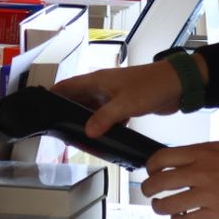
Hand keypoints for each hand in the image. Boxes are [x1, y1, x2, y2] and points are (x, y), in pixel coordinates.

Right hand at [52, 61, 182, 134]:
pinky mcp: (125, 105)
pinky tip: (101, 138)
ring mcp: (113, 96)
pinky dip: (103, 127)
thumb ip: (105, 118)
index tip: (40, 107)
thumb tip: (87, 132)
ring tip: (75, 137)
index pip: (66, 86)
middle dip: (67, 113)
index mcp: (97, 80)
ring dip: (86, 122)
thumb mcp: (125, 104)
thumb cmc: (151, 85)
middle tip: (57, 129)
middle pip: (77, 100)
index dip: (52, 95)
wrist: (177, 85)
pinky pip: (108, 118)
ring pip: (92, 111)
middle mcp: (102, 87)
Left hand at [141, 139, 218, 218]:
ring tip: (159, 206)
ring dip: (159, 207)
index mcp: (200, 154)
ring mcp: (207, 195)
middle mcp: (200, 174)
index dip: (151, 165)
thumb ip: (199, 154)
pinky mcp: (217, 215)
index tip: (151, 170)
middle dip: (148, 188)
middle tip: (148, 191)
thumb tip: (180, 162)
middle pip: (160, 182)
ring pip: (169, 205)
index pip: (162, 158)